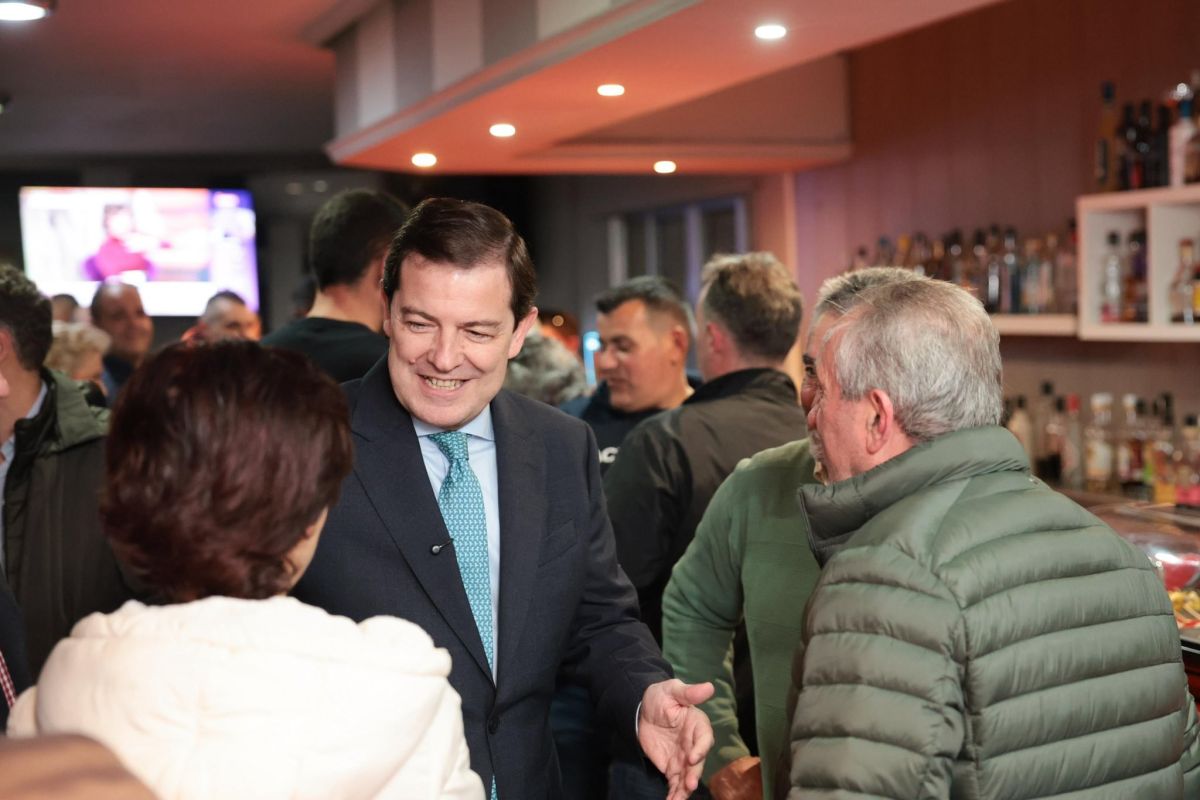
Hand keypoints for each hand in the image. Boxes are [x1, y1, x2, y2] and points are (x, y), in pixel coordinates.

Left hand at [638, 679, 714, 799]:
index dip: (700, 749)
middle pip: (698, 762)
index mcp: (698, 725)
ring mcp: (684, 758)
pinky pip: (675, 783)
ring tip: (678, 799)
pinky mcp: (672, 767)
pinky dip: (674, 794)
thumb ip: (689, 693)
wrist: (643, 710)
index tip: (692, 758)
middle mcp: (694, 744)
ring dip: (685, 789)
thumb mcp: (673, 690)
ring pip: (688, 776)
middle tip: (689, 785)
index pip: (704, 739)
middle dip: (694, 774)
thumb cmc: (661, 697)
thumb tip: (709, 687)